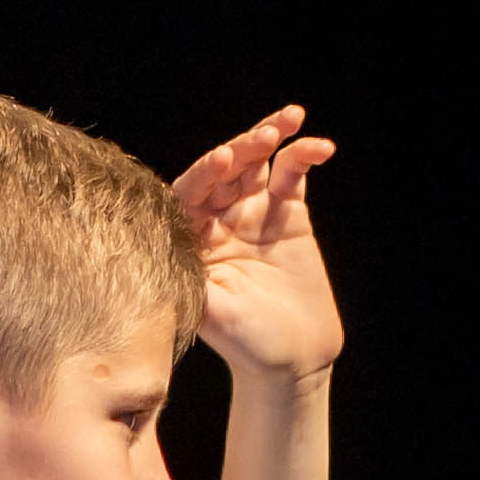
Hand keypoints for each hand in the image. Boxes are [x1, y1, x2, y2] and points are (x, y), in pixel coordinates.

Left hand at [171, 108, 344, 381]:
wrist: (292, 359)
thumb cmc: (244, 342)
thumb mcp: (209, 309)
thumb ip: (190, 272)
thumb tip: (160, 238)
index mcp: (189, 237)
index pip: (190, 193)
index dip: (205, 173)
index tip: (222, 161)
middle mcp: (217, 219)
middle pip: (226, 169)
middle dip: (243, 148)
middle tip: (263, 137)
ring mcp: (253, 213)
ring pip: (258, 163)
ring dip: (271, 136)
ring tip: (290, 120)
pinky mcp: (289, 214)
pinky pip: (293, 175)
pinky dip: (305, 157)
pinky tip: (320, 147)